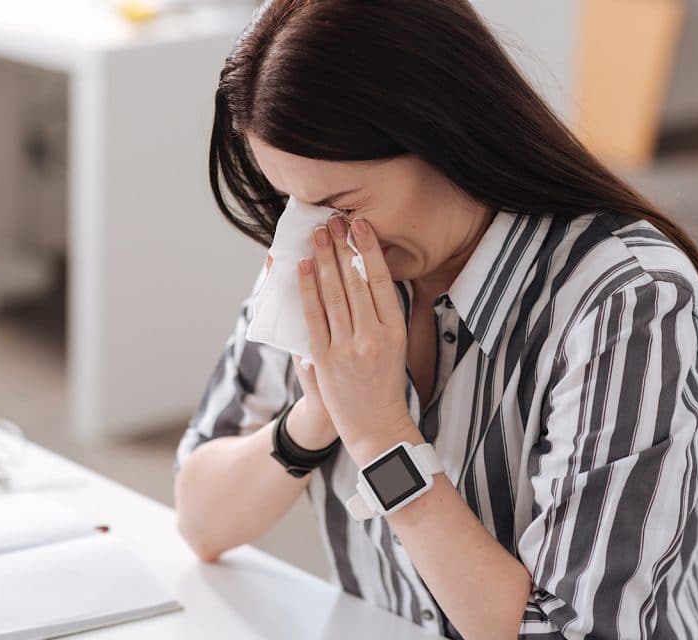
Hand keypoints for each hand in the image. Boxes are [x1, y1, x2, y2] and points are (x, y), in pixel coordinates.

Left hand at [297, 215, 420, 458]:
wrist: (375, 426)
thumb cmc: (385, 383)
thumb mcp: (395, 345)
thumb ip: (381, 315)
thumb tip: (363, 274)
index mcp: (395, 330)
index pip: (381, 281)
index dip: (369, 250)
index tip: (360, 226)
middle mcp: (373, 336)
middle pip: (355, 282)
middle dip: (342, 248)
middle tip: (333, 221)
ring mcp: (348, 347)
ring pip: (333, 295)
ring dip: (322, 261)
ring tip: (316, 236)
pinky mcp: (325, 359)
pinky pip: (313, 317)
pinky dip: (306, 290)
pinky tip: (302, 269)